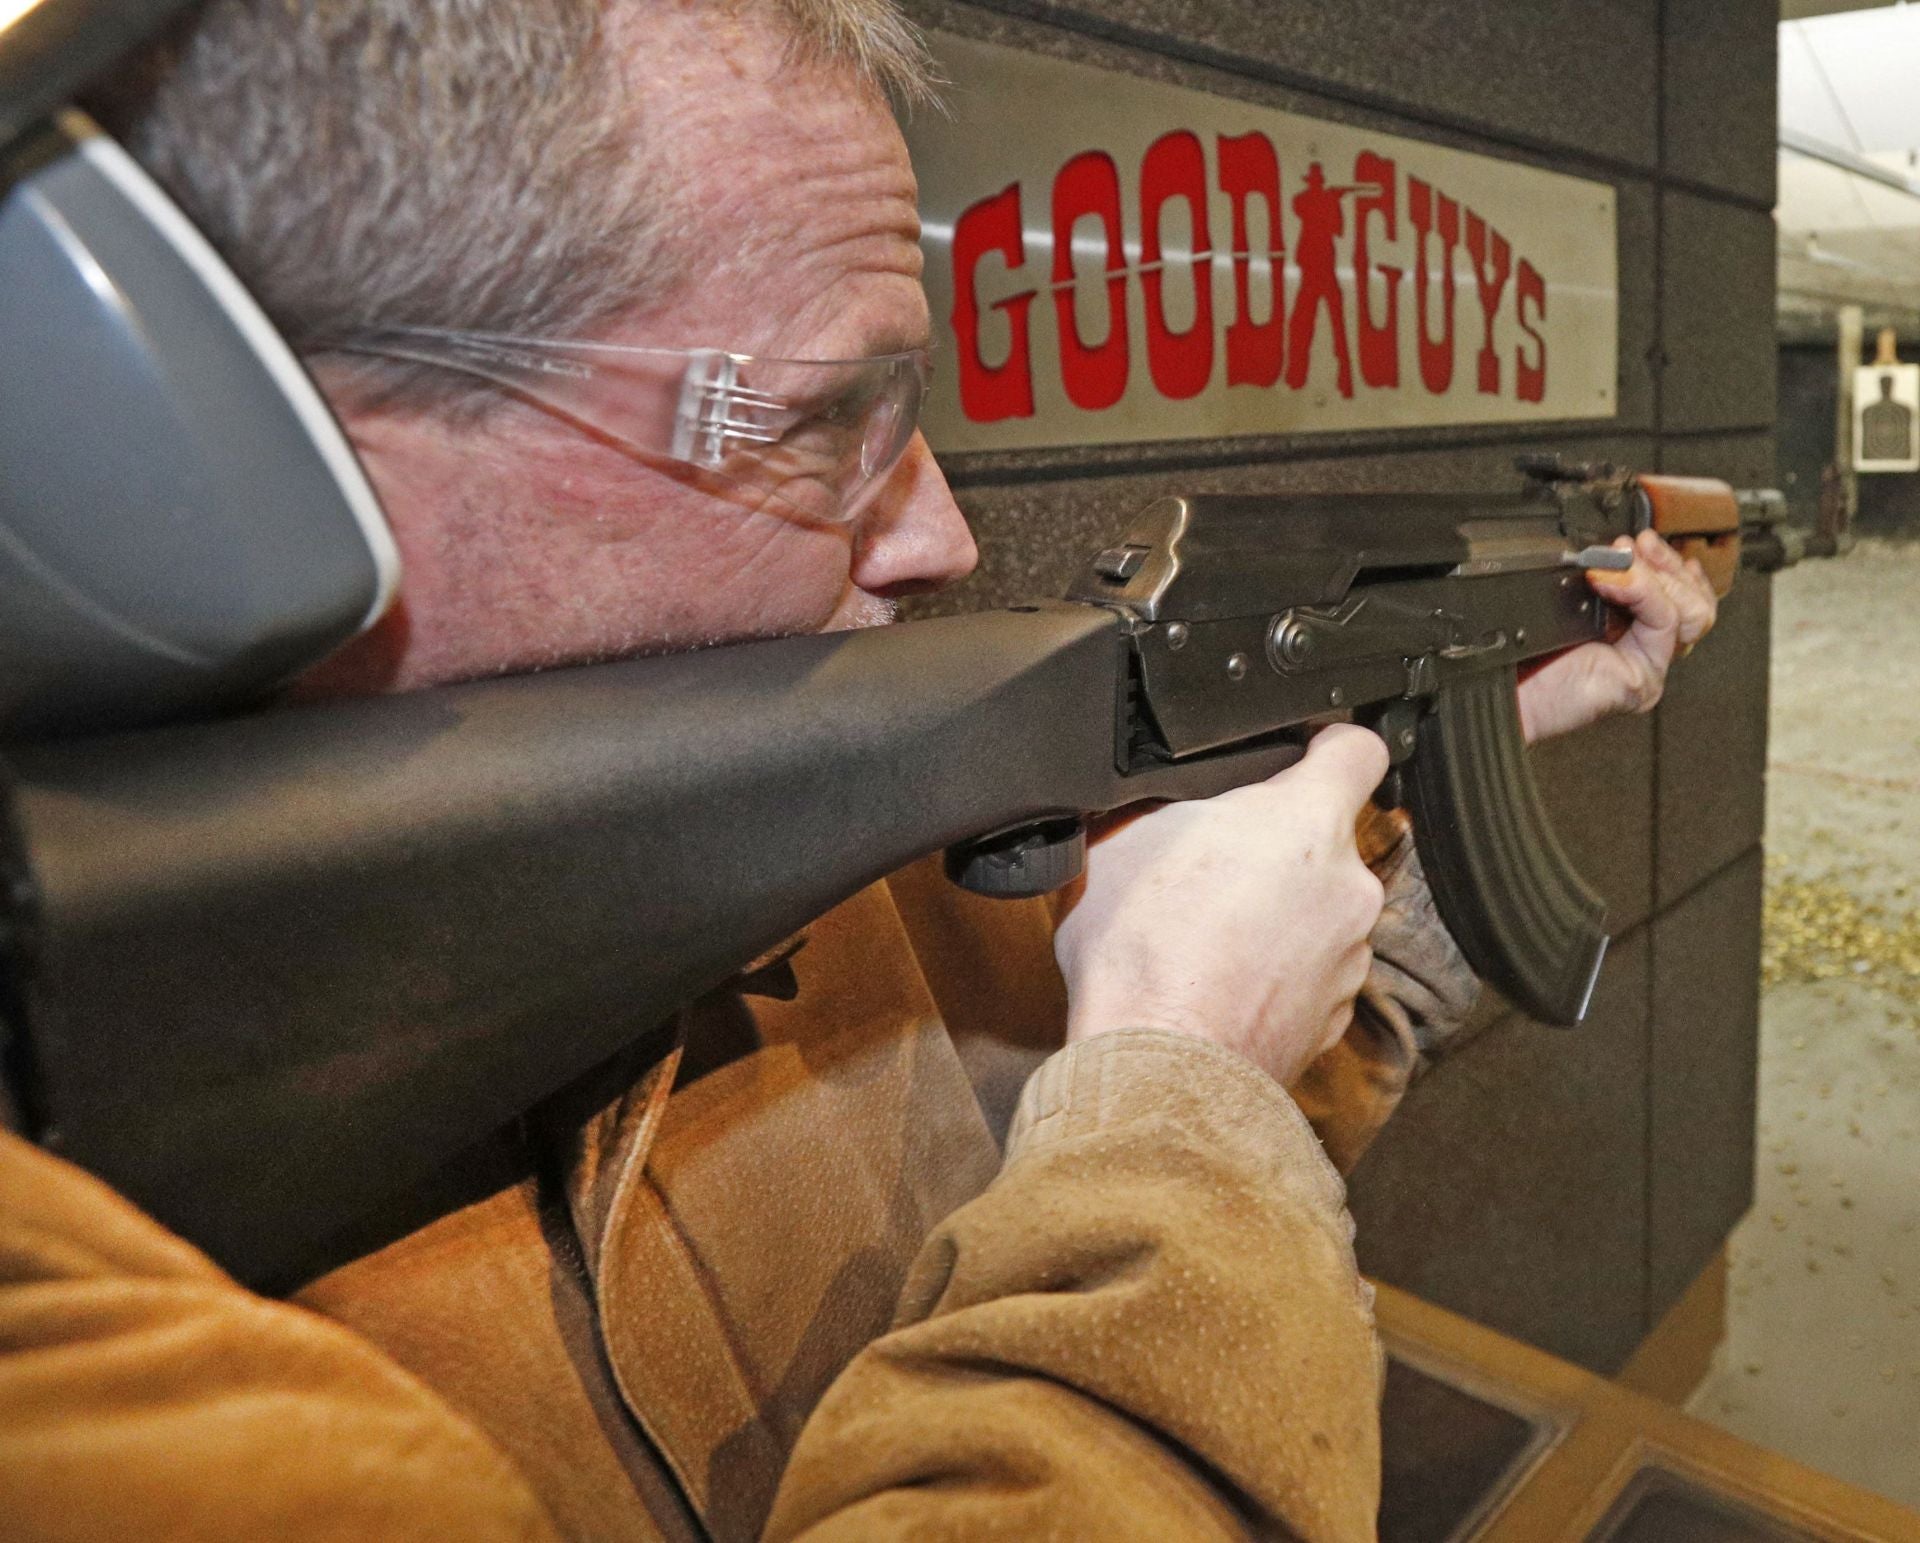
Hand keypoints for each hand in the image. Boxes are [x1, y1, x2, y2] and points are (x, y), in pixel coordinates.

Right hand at [1053, 725, 1389, 1086]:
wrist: (1157, 1069)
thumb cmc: (1142, 956)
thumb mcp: (1121, 842)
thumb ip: (1169, 808)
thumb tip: (1162, 805)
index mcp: (1304, 824)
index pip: (1358, 749)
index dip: (1327, 744)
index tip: (1303, 753)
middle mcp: (1347, 886)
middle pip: (1326, 840)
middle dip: (1277, 847)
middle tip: (1213, 864)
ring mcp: (1349, 957)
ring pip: (1318, 911)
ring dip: (1278, 913)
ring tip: (1208, 935)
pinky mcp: (1335, 1016)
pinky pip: (1310, 972)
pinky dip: (1275, 972)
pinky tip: (1220, 982)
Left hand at [1515, 528, 1717, 743]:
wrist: (1505, 690)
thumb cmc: (1524, 652)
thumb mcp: (1569, 602)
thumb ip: (1603, 578)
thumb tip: (1622, 547)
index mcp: (1633, 628)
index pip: (1680, 591)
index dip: (1668, 561)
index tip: (1640, 539)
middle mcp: (1646, 649)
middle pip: (1694, 600)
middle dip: (1667, 563)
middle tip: (1633, 544)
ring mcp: (1648, 666)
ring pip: (1689, 611)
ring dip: (1658, 576)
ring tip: (1620, 562)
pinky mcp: (1643, 681)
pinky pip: (1662, 624)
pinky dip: (1642, 591)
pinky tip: (1610, 580)